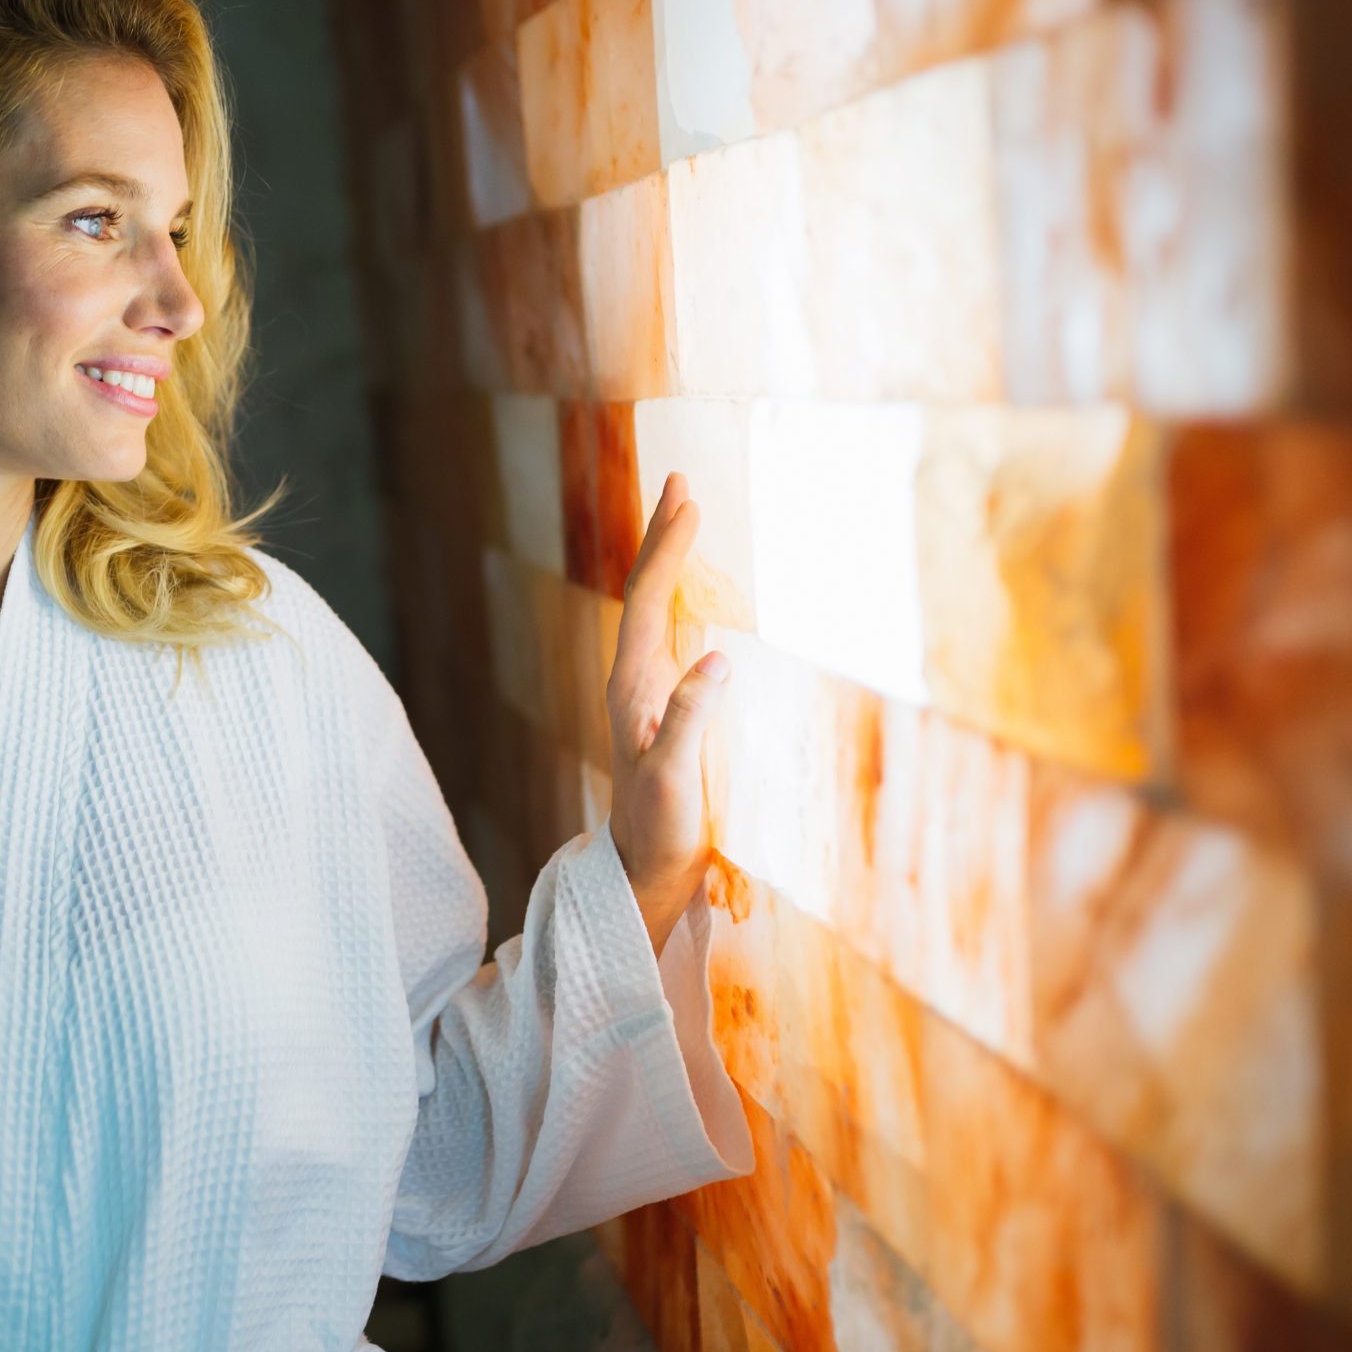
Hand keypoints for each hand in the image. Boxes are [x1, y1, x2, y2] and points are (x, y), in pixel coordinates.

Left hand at [605, 471, 731, 947]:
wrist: (646, 871)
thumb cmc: (662, 830)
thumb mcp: (675, 778)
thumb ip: (691, 719)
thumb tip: (718, 658)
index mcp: (633, 686)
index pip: (650, 600)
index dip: (669, 549)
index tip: (691, 500)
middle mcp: (635, 679)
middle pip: (646, 592)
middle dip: (663, 535)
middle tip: (680, 480)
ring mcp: (648, 692)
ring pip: (658, 609)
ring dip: (671, 560)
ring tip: (685, 515)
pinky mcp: (665, 708)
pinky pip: (673, 634)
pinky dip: (685, 598)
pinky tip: (698, 593)